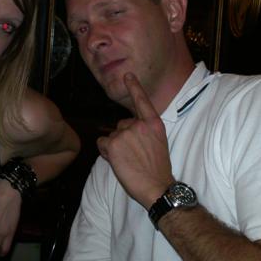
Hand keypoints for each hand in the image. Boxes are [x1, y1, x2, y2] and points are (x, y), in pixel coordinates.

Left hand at [97, 72, 173, 208]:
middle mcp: (139, 125)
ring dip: (115, 147)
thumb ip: (144, 132)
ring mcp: (126, 133)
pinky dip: (106, 153)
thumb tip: (127, 131)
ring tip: (128, 161)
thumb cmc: (158, 169)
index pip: (142, 101)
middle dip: (123, 138)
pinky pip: (102, 143)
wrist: (157, 186)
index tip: (127, 75)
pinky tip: (118, 162)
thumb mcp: (158, 143)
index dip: (134, 87)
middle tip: (134, 155)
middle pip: (122, 125)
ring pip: (112, 136)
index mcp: (154, 124)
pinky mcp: (113, 144)